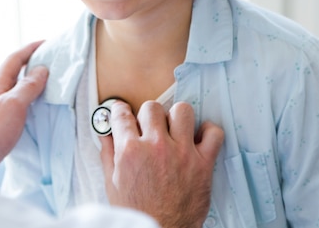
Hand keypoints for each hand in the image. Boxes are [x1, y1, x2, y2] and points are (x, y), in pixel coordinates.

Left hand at [0, 41, 47, 180]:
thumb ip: (28, 86)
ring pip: (16, 92)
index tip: (47, 43)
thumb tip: (41, 69)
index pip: (15, 59)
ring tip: (50, 85)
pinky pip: (17, 108)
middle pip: (15, 74)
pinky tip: (37, 112)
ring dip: (32, 86)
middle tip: (53, 64)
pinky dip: (29, 104)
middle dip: (33, 66)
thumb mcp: (13, 105)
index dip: (31, 49)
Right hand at [100, 101, 223, 227]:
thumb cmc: (137, 210)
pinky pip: (214, 133)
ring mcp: (182, 153)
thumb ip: (108, 153)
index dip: (120, 111)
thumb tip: (104, 133)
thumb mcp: (112, 183)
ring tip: (174, 130)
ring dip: (177, 118)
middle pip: (152, 107)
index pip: (122, 114)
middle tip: (149, 127)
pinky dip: (209, 132)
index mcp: (130, 151)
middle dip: (148, 115)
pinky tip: (199, 138)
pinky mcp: (203, 163)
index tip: (123, 112)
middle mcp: (156, 147)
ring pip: (182, 111)